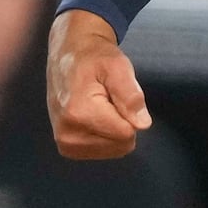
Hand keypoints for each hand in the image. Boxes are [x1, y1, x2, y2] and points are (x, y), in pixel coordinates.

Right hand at [48, 10, 150, 158]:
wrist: (69, 56)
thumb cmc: (95, 58)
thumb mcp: (118, 66)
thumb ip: (131, 96)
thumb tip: (142, 125)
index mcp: (79, 114)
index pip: (126, 133)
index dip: (130, 113)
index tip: (115, 95)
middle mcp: (68, 135)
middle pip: (120, 145)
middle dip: (121, 122)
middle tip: (108, 99)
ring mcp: (65, 144)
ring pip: (113, 150)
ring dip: (113, 129)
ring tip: (100, 106)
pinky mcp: (66, 148)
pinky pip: (103, 151)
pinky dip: (104, 135)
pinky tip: (94, 116)